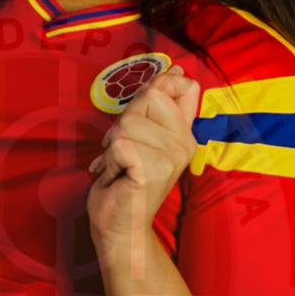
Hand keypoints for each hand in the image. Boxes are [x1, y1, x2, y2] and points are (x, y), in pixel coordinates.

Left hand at [86, 65, 200, 245]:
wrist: (119, 224)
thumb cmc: (124, 178)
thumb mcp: (142, 134)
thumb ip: (158, 107)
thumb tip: (179, 71)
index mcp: (185, 133)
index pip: (185, 87)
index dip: (162, 85)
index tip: (147, 110)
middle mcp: (185, 143)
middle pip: (149, 97)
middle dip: (125, 120)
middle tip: (124, 150)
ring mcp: (172, 157)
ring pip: (128, 122)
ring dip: (113, 145)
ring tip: (120, 166)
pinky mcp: (153, 170)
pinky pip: (119, 144)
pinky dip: (109, 160)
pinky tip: (118, 177)